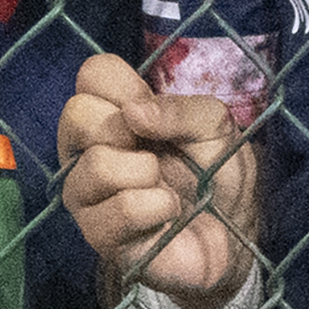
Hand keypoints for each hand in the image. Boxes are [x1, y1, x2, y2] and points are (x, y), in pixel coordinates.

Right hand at [58, 53, 253, 307]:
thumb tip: (134, 113)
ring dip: (146, 173)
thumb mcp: (215, 126)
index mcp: (112, 113)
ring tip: (165, 186)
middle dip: (125, 129)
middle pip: (75, 114)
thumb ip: (183, 109)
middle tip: (153, 151)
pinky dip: (156, 207)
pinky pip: (118, 208)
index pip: (92, 74)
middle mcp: (88, 148)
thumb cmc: (216, 172)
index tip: (151, 113)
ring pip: (95, 165)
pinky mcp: (99, 234)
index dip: (125, 87)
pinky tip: (167, 213)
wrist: (232, 234)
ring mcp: (87, 193)